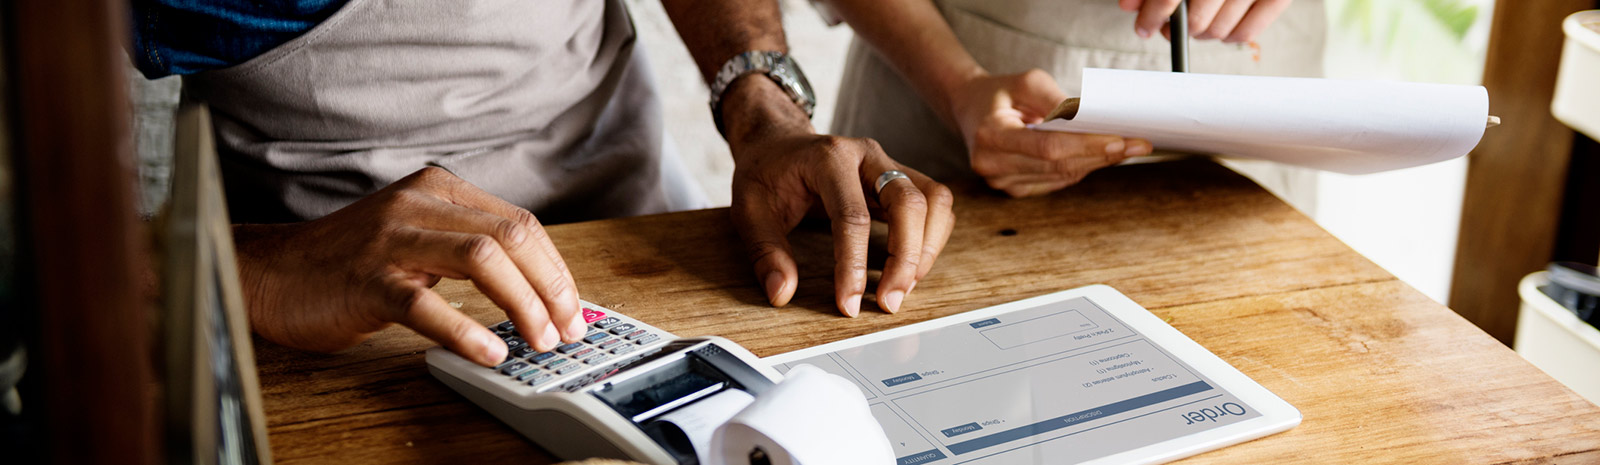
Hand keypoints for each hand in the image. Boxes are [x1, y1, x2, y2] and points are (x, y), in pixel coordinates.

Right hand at [233, 167, 583, 366]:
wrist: (271, 274)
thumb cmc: (348, 262)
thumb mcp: (417, 236)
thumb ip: (467, 245)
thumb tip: (535, 285)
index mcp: (438, 189)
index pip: (521, 223)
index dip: (556, 269)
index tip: (574, 308)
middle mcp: (419, 204)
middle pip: (513, 237)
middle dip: (551, 287)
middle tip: (567, 329)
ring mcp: (391, 239)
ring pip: (483, 260)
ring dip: (523, 304)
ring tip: (538, 340)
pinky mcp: (367, 280)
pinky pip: (426, 305)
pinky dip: (466, 331)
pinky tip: (489, 352)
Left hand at [722, 77, 955, 316]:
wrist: (778, 143)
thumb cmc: (765, 175)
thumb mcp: (748, 211)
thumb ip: (765, 252)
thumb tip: (782, 294)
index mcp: (828, 158)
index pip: (852, 215)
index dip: (854, 265)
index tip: (848, 304)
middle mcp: (867, 154)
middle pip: (908, 202)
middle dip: (905, 258)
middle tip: (889, 302)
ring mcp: (889, 162)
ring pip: (934, 200)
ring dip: (927, 248)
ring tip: (903, 287)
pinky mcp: (901, 176)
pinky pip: (935, 204)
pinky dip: (931, 238)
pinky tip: (910, 267)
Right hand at [948, 69, 1150, 196]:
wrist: (969, 110)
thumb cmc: (999, 92)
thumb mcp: (1026, 81)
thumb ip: (1056, 101)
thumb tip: (1091, 120)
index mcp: (991, 135)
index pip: (1047, 147)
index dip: (1086, 146)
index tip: (1119, 139)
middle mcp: (991, 164)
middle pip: (1058, 165)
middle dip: (1101, 154)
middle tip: (1138, 145)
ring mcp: (1000, 181)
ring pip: (1061, 176)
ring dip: (1096, 163)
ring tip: (1127, 148)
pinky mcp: (1012, 189)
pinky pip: (1055, 181)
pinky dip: (1081, 168)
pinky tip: (1100, 156)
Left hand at [1119, 0, 1291, 42]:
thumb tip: (1129, 6)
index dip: (1152, 16)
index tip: (1144, 27)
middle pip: (1196, 20)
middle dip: (1178, 28)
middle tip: (1170, 26)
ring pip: (1218, 31)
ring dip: (1201, 34)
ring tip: (1196, 24)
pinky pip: (1246, 34)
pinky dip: (1228, 37)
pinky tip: (1221, 26)